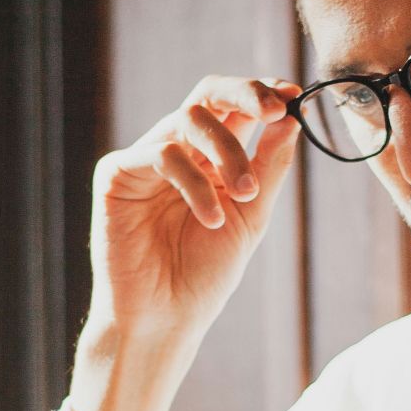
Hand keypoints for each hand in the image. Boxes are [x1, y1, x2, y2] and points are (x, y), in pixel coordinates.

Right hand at [87, 75, 302, 340]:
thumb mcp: (251, 215)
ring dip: (228, 152)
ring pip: (189, 118)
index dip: (262, 92)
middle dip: (245, 93)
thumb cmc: (205, 273)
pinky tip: (210, 219)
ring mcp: (144, 159)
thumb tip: (291, 117)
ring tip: (245, 196)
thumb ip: (269, 166)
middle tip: (276, 110)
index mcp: (210, 158)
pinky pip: (161, 153)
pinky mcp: (117, 174)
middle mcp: (177, 150)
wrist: (166, 318)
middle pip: (208, 93)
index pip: (234, 106)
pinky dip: (194, 183)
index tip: (293, 96)